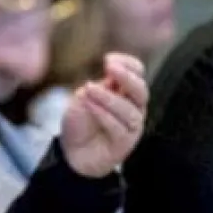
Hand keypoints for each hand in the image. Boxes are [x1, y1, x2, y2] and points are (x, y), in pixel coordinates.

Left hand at [59, 53, 147, 177]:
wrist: (72, 152)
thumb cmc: (80, 122)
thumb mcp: (85, 97)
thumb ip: (101, 85)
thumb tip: (112, 70)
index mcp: (126, 92)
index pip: (138, 73)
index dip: (128, 64)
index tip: (107, 60)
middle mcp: (134, 107)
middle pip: (141, 90)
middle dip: (126, 77)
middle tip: (109, 68)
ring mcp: (132, 126)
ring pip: (130, 111)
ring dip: (109, 98)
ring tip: (88, 89)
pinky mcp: (125, 143)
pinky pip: (120, 128)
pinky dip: (103, 114)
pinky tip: (89, 105)